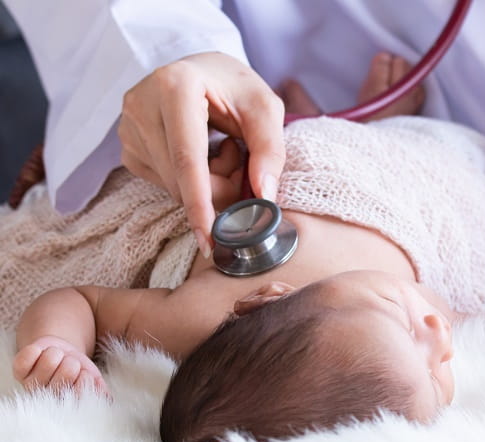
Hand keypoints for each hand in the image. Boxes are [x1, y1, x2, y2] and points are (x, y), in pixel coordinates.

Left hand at [13, 336, 106, 395]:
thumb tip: (108, 398)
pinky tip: (40, 353)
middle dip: (72, 363)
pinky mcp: (19, 370)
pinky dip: (36, 350)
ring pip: (49, 361)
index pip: (79, 392)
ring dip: (57, 353)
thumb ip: (100, 389)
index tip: (84, 374)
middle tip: (69, 364)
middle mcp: (47, 396)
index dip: (85, 377)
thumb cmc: (78, 368)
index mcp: (66, 402)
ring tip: (57, 358)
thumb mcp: (93, 377)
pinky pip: (27, 356)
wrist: (61, 353)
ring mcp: (31, 383)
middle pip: (66, 373)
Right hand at [118, 52, 285, 256]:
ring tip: (223, 150)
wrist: (203, 71)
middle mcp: (141, 104)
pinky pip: (163, 185)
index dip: (200, 203)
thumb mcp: (265, 108)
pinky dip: (189, 183)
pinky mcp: (127, 146)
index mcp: (174, 86)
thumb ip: (270, 150)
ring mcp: (127, 127)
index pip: (187, 159)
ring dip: (208, 185)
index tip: (209, 239)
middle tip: (243, 169)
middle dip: (219, 191)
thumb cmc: (236, 87)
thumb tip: (264, 196)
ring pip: (172, 187)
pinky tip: (200, 155)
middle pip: (180, 179)